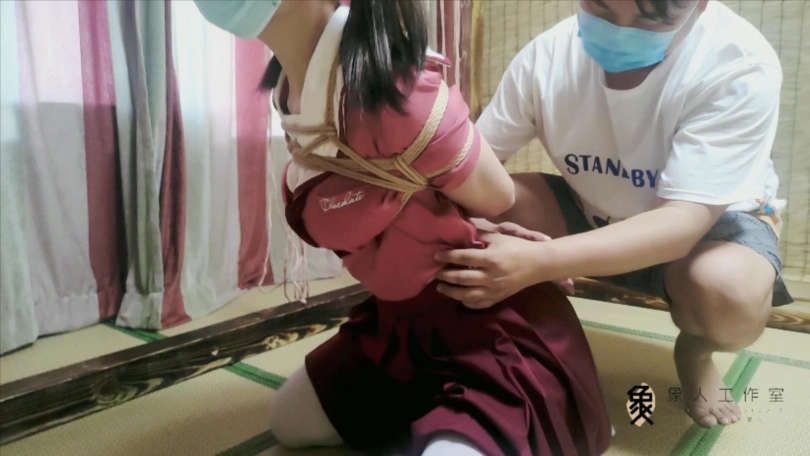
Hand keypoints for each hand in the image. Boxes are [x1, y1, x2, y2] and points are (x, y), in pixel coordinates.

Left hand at [434, 230, 571, 309]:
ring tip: (440, 287)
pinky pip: (478, 304)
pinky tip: (458, 297)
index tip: (435, 255)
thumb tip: (461, 232)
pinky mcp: (497, 298)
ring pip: (467, 295)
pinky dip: (465, 302)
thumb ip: (479, 236)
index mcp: (490, 259)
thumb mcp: (499, 238)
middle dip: (445, 276)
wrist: (537, 265)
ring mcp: (494, 290)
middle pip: (462, 278)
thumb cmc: (517, 248)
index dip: (447, 256)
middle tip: (434, 273)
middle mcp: (490, 277)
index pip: (463, 258)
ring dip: (450, 292)